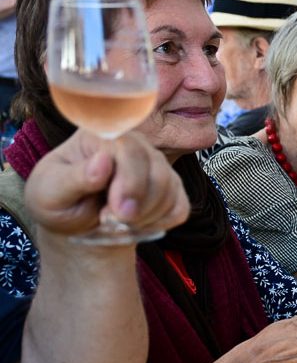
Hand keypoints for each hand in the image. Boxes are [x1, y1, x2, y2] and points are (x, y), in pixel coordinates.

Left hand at [24, 129, 189, 241]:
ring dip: (146, 216)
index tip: (117, 211)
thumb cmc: (57, 202)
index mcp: (101, 137)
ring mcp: (155, 166)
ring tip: (119, 224)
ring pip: (170, 190)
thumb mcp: (49, 193)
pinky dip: (160, 223)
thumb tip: (103, 162)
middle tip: (114, 222)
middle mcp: (134, 145)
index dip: (130, 182)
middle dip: (140, 205)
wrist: (75, 224)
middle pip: (157, 170)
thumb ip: (73, 178)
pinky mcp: (171, 189)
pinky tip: (137, 225)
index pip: (130, 148)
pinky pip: (180, 208)